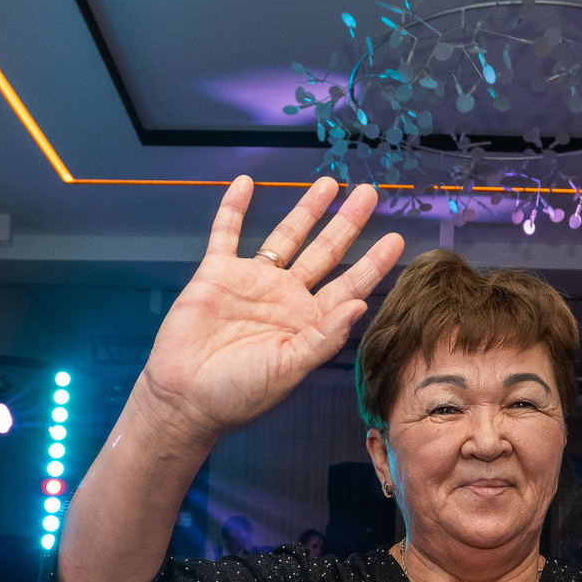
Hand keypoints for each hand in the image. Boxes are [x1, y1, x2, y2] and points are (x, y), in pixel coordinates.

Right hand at [139, 176, 404, 443]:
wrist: (185, 398)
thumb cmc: (238, 394)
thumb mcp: (289, 368)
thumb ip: (324, 337)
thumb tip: (360, 306)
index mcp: (308, 322)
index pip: (349, 285)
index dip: (373, 263)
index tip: (396, 239)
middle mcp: (286, 298)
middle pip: (325, 252)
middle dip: (347, 223)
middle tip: (369, 194)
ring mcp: (252, 283)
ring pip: (286, 236)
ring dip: (306, 209)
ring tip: (328, 184)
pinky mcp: (216, 274)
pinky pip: (226, 234)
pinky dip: (233, 208)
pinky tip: (245, 183)